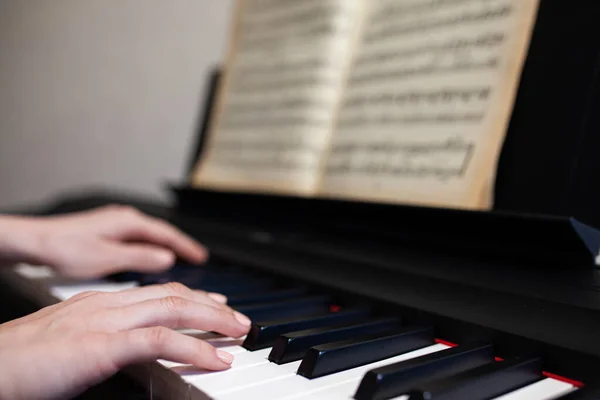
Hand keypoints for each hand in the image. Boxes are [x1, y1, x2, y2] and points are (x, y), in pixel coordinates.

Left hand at [0, 205, 207, 278]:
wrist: (33, 242)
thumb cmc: (64, 247)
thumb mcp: (108, 257)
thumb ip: (140, 257)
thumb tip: (166, 258)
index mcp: (128, 222)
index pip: (167, 233)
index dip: (187, 246)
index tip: (202, 257)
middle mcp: (123, 219)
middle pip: (160, 233)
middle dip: (179, 245)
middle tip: (196, 258)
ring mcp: (113, 225)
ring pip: (147, 236)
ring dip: (164, 247)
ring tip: (177, 260)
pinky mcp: (104, 233)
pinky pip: (136, 240)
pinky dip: (148, 249)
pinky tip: (146, 258)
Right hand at [0, 282, 250, 399]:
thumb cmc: (21, 363)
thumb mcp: (71, 342)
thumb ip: (103, 339)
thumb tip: (129, 349)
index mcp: (99, 302)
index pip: (157, 292)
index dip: (192, 297)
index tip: (214, 304)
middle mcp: (106, 304)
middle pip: (173, 296)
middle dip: (211, 306)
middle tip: (238, 319)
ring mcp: (104, 321)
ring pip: (173, 310)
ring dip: (212, 321)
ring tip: (238, 333)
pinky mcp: (100, 345)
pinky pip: (159, 341)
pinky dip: (193, 348)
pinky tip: (214, 359)